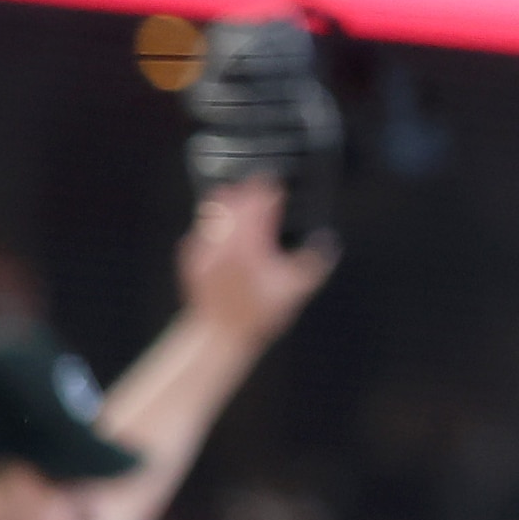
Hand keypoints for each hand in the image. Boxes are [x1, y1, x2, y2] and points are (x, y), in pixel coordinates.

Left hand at [175, 177, 339, 351]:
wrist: (220, 333)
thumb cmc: (257, 311)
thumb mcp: (297, 287)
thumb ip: (314, 259)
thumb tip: (327, 240)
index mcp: (253, 241)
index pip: (261, 201)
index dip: (272, 189)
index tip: (278, 186)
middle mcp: (226, 240)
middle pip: (235, 200)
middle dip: (248, 190)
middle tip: (258, 187)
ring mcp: (206, 248)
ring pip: (213, 212)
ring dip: (226, 202)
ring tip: (235, 196)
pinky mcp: (191, 259)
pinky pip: (197, 232)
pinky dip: (208, 225)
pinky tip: (215, 229)